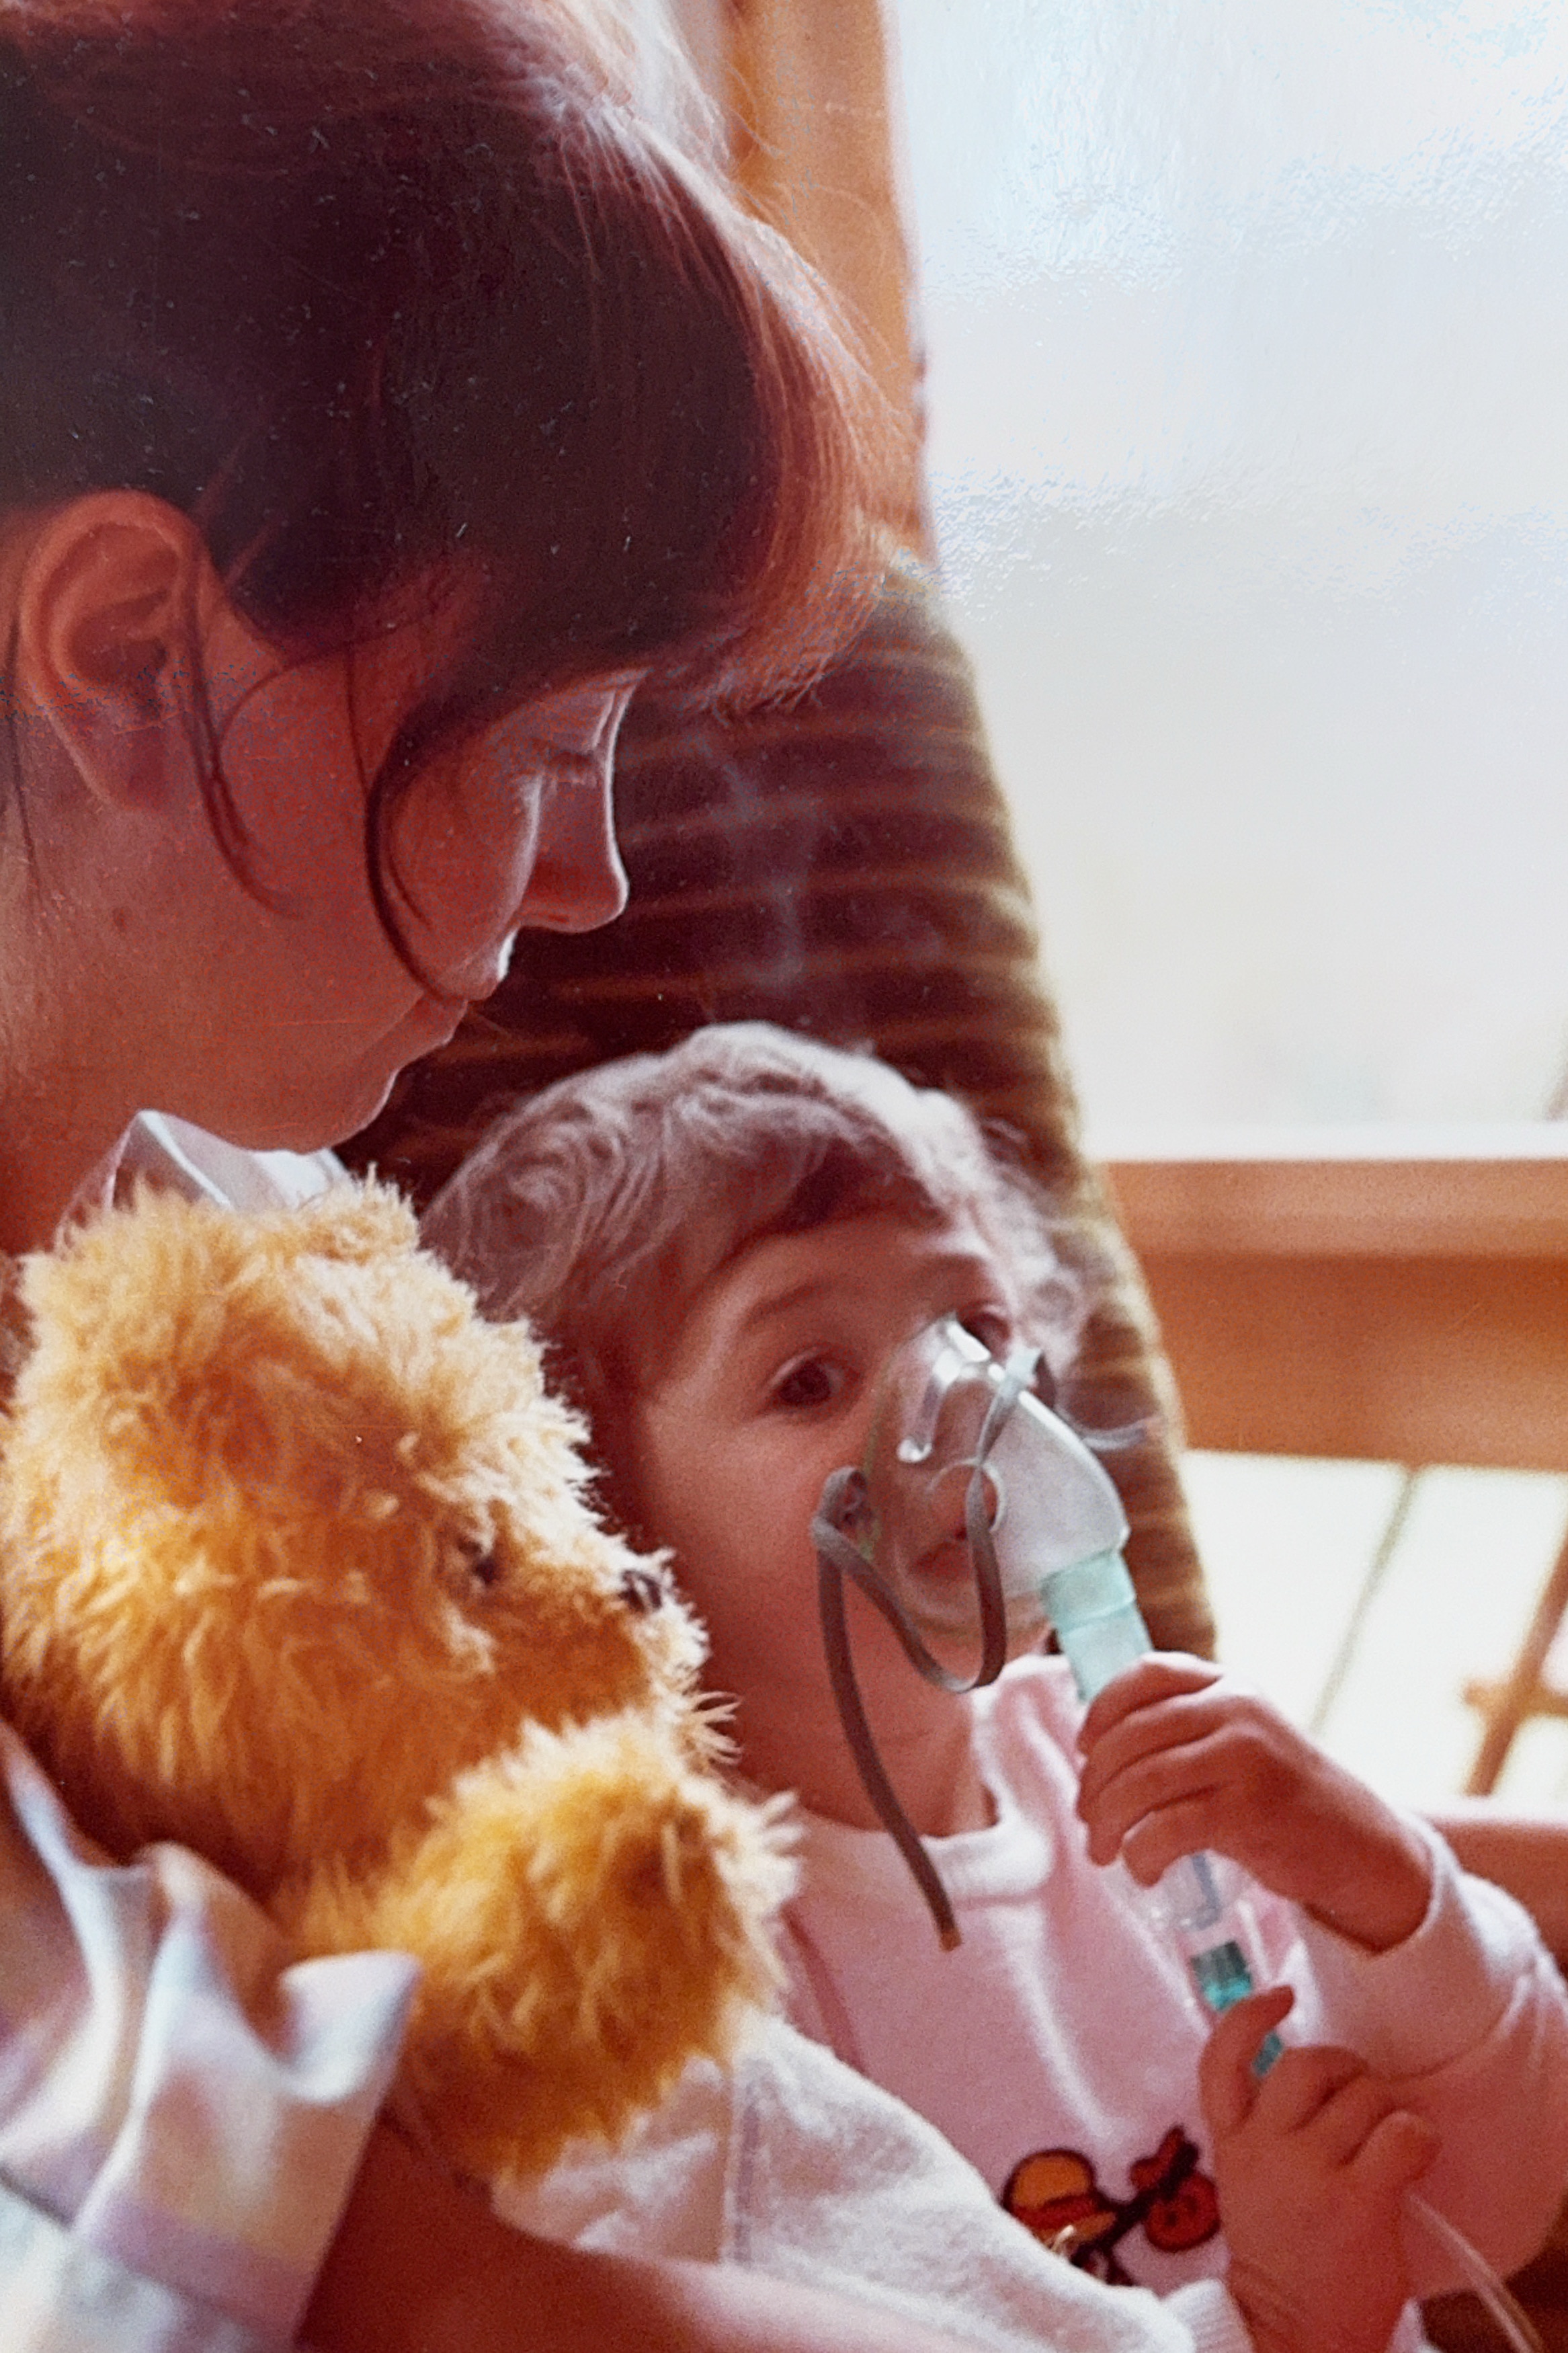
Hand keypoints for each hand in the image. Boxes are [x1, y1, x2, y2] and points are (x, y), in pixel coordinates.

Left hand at [1074, 1655, 1432, 1950]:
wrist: (1358, 1844)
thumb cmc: (1283, 1795)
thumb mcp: (1244, 1738)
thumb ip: (1189, 1728)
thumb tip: (1099, 1745)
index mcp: (1229, 1687)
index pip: (1147, 1674)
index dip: (1103, 1708)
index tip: (1084, 1745)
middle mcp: (1236, 1711)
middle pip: (1131, 1735)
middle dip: (1094, 1782)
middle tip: (1087, 1819)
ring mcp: (1244, 1758)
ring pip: (1141, 1782)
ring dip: (1107, 1823)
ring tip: (1103, 1851)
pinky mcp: (1248, 1812)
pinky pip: (1166, 1828)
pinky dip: (1140, 1854)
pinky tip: (1143, 1871)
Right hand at [1202, 1989, 1437, 2352]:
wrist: (1293, 2337)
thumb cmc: (1286, 2260)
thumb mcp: (1253, 2185)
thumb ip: (1269, 2131)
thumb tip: (1325, 2076)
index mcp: (1232, 2145)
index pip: (1221, 2058)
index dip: (1250, 2015)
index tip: (1282, 1996)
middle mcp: (1265, 2148)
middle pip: (1308, 2062)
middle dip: (1347, 2066)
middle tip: (1361, 2094)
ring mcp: (1309, 2173)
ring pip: (1364, 2094)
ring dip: (1386, 2110)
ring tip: (1388, 2143)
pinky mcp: (1359, 2200)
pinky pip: (1402, 2133)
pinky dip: (1417, 2137)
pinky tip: (1411, 2158)